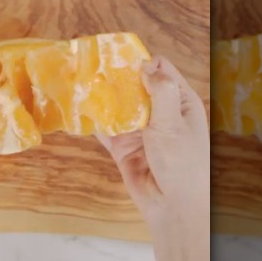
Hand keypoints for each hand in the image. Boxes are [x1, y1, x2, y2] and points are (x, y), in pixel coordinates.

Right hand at [96, 56, 209, 260]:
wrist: (173, 207)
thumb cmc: (182, 164)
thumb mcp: (172, 122)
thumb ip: (160, 91)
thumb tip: (146, 64)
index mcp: (180, 102)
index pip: (161, 71)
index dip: (141, 61)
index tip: (117, 54)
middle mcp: (160, 113)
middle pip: (136, 86)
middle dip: (117, 77)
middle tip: (92, 65)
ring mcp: (140, 130)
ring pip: (119, 107)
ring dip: (103, 98)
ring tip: (81, 82)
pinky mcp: (123, 147)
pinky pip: (106, 129)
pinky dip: (94, 121)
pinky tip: (79, 110)